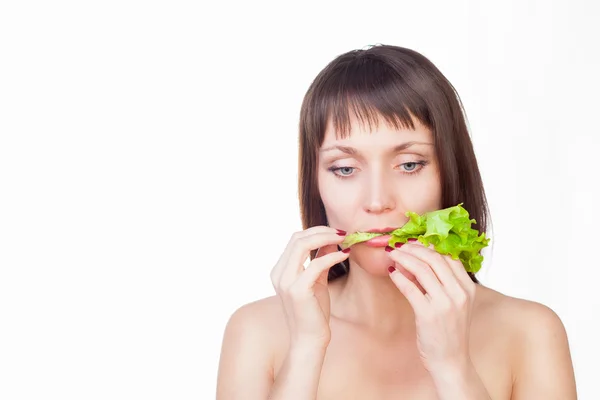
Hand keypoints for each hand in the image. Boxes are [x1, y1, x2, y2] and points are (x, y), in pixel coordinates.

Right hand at [270, 226, 348, 347]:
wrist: (309, 339)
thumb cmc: (313, 312)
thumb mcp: (317, 280)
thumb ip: (320, 259)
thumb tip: (331, 238)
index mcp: (280, 270)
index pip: (295, 239)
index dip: (316, 231)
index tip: (336, 231)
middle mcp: (279, 273)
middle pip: (297, 238)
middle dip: (321, 230)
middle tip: (342, 232)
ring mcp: (286, 281)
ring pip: (302, 245)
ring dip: (325, 238)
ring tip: (344, 239)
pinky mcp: (297, 290)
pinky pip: (315, 264)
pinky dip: (332, 256)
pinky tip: (344, 255)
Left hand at [386, 240, 475, 372]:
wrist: (451, 361)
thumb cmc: (450, 332)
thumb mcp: (453, 303)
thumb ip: (441, 282)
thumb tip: (418, 258)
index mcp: (468, 288)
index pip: (448, 257)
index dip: (428, 246)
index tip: (413, 243)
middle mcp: (459, 294)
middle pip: (434, 259)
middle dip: (413, 249)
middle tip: (399, 246)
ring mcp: (445, 304)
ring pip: (422, 269)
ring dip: (404, 259)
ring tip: (392, 255)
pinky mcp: (428, 315)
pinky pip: (410, 288)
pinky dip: (399, 277)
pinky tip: (392, 273)